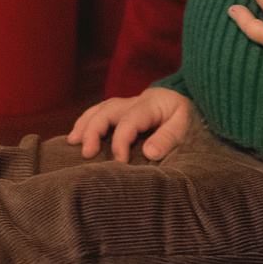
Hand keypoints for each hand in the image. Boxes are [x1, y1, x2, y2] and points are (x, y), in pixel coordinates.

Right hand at [69, 87, 194, 161]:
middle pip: (108, 110)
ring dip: (85, 124)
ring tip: (73, 142)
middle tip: (87, 153)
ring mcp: (127, 104)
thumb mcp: (185, 126)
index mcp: (150, 105)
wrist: (189, 100)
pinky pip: (100, 111)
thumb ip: (168, 138)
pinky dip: (86, 122)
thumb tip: (149, 153)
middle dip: (94, 130)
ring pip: (100, 108)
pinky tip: (77, 135)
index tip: (119, 162)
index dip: (120, 141)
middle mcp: (135, 101)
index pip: (129, 121)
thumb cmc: (187, 117)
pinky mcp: (123, 109)